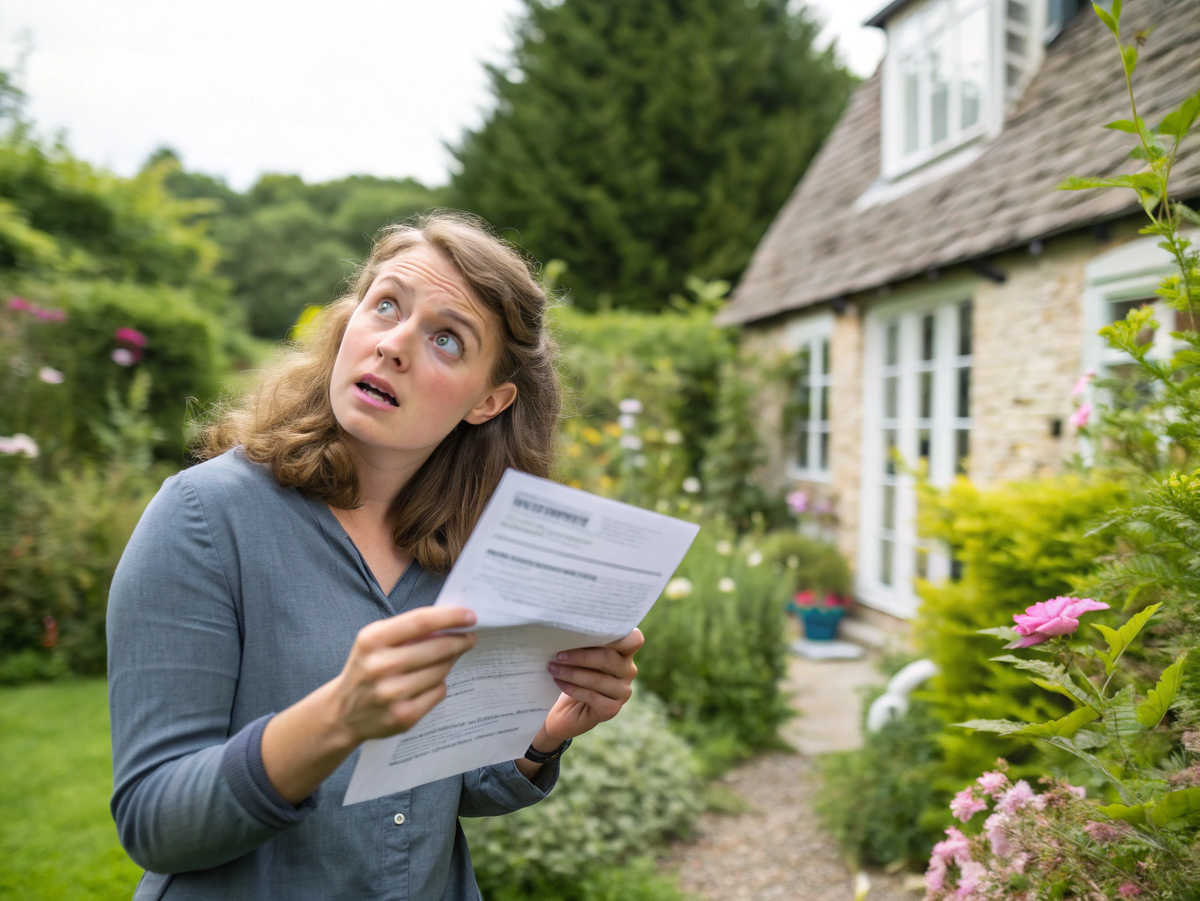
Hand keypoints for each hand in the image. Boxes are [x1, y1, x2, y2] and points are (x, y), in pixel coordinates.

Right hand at [262, 606, 477, 803]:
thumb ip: (407, 629)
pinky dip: (439, 685)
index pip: (421, 621)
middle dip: (460, 641)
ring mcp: (391, 694)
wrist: (342, 712)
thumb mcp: (375, 641)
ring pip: (441, 671)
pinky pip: (438, 692)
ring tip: (446, 659)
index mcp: (372, 640)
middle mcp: (380, 666)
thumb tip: (451, 621)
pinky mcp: (403, 716)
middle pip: (437, 648)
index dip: (451, 617)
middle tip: (469, 638)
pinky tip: (430, 682)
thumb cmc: (366, 667)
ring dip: (449, 662)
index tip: (471, 616)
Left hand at [540, 628, 643, 743]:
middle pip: (609, 658)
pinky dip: (572, 688)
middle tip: (558, 655)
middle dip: (581, 656)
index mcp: (625, 652)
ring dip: (572, 673)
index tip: (586, 632)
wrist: (566, 708)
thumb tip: (568, 631)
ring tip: (552, 668)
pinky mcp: (612, 709)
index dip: (616, 634)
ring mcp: (623, 692)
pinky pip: (591, 696)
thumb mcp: (581, 654)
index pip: (634, 639)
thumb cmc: (574, 672)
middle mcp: (629, 671)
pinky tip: (558, 681)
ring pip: (598, 679)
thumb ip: (584, 642)